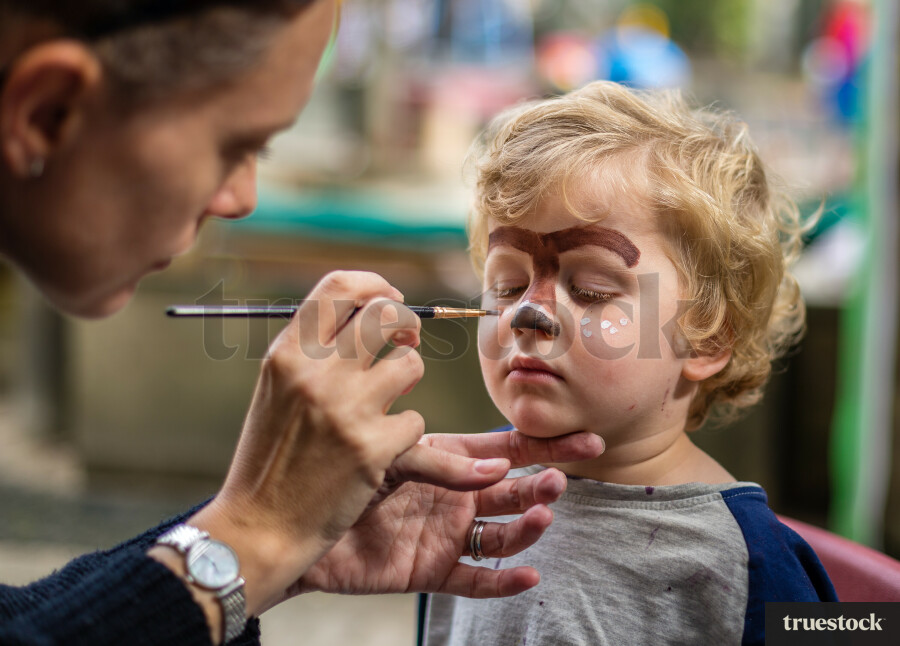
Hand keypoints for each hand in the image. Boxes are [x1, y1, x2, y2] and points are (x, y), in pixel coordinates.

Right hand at [186, 271, 425, 614]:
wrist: (258, 525)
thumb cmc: (271, 456)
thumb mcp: (278, 390)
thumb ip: (316, 351)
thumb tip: (370, 314)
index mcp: (287, 353)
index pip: (340, 286)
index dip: (376, 285)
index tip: (391, 298)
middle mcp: (315, 372)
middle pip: (386, 314)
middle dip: (408, 324)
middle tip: (405, 344)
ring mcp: (345, 409)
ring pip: (410, 365)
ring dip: (408, 383)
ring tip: (387, 403)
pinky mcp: (371, 449)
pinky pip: (415, 421)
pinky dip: (404, 434)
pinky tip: (379, 449)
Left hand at [278, 430, 603, 603]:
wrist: (294, 521)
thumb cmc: (340, 473)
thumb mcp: (394, 455)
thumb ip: (443, 462)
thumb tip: (500, 465)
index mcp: (450, 460)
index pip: (510, 450)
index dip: (549, 446)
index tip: (588, 441)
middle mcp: (455, 496)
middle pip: (514, 491)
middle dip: (541, 486)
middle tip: (558, 482)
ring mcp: (446, 535)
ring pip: (501, 534)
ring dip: (526, 527)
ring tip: (541, 516)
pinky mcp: (432, 571)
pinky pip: (474, 579)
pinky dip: (502, 581)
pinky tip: (527, 575)